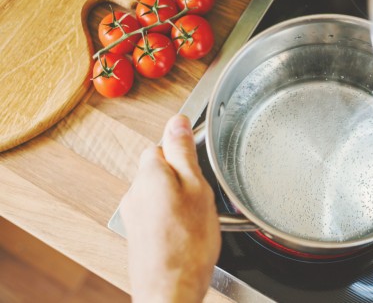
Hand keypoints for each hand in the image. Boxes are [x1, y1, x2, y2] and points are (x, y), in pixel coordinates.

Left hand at [120, 115, 220, 302]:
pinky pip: (157, 211)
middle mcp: (135, 191)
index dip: (184, 152)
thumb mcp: (196, 188)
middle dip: (182, 176)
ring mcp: (134, 213)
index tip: (200, 165)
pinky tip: (187, 232)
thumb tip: (176, 121)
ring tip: (197, 217)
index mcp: (149, 173)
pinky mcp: (138, 233)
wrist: (170, 290)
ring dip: (177, 197)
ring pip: (160, 191)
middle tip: (203, 195)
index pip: (163, 143)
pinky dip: (171, 216)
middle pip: (160, 167)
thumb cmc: (187, 244)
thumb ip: (183, 152)